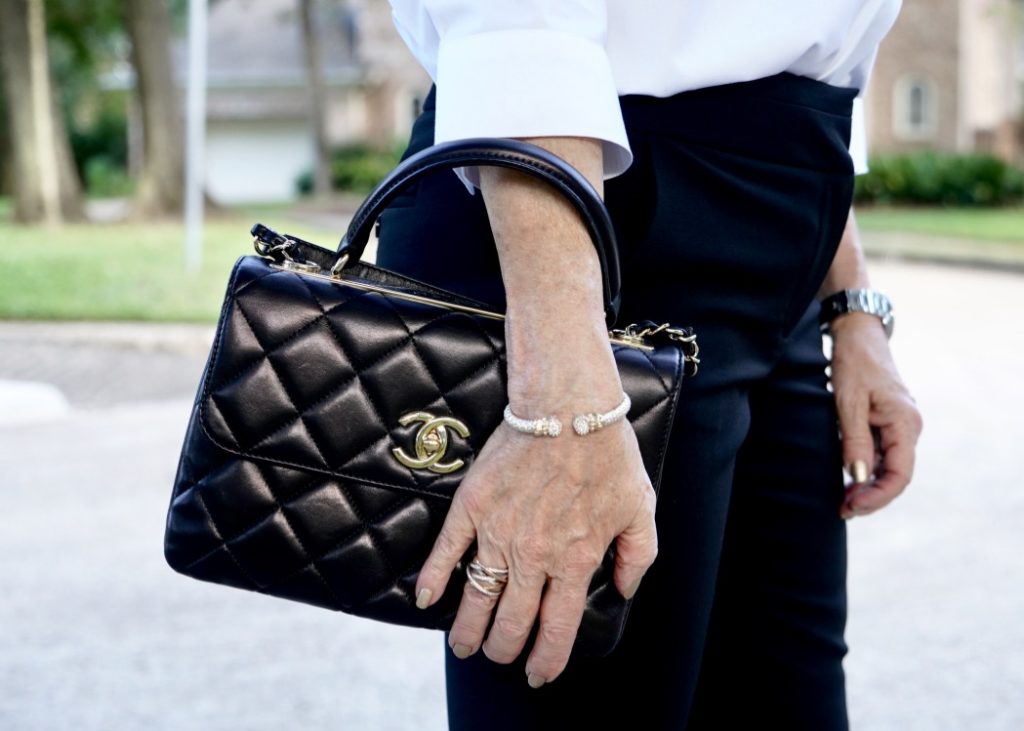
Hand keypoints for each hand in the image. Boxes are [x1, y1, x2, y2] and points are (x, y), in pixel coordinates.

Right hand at [413, 367, 657, 686]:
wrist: (568, 407)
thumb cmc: (608, 454)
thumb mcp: (640, 509)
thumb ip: (636, 556)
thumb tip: (622, 590)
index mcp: (575, 560)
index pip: (557, 628)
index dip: (546, 659)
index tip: (537, 674)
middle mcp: (534, 555)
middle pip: (512, 622)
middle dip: (504, 649)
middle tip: (497, 656)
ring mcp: (499, 533)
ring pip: (478, 598)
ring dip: (468, 630)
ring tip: (463, 646)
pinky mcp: (472, 508)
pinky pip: (447, 552)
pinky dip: (434, 580)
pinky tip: (427, 599)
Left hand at [830, 313, 922, 518]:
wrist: (857, 336)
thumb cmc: (853, 364)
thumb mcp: (847, 402)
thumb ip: (854, 440)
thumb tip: (858, 477)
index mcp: (905, 423)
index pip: (900, 474)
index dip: (878, 496)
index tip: (852, 506)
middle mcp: (908, 427)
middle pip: (896, 475)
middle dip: (871, 497)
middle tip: (842, 510)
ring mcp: (899, 426)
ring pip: (888, 467)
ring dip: (867, 487)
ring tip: (842, 501)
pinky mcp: (887, 423)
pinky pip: (881, 454)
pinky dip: (865, 470)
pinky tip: (847, 481)